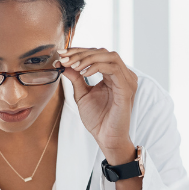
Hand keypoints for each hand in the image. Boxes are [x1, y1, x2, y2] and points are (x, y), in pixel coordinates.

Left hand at [56, 47, 137, 164]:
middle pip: (102, 52)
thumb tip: (63, 64)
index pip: (98, 54)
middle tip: (63, 58)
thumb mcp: (82, 95)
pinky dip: (96, 67)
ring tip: (72, 65)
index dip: (79, 51)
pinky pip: (113, 69)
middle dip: (80, 53)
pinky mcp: (126, 89)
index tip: (61, 54)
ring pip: (109, 56)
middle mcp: (123, 75)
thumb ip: (76, 78)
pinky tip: (83, 73)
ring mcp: (127, 80)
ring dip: (88, 58)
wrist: (106, 138)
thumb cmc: (98, 119)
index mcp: (114, 75)